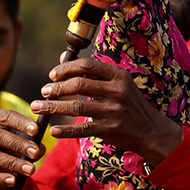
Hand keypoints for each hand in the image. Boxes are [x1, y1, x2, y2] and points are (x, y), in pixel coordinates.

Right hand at [0, 107, 47, 189]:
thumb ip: (33, 141)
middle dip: (19, 145)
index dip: (21, 123)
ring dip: (13, 163)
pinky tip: (12, 181)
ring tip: (30, 169)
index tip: (36, 130)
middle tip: (35, 153)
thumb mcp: (25, 137)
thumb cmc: (15, 141)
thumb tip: (39, 150)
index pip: (6, 117)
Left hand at [30, 59, 181, 166]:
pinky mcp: (111, 129)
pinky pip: (83, 129)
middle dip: (56, 88)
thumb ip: (90, 72)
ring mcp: (114, 110)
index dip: (66, 69)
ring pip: (77, 107)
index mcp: (119, 76)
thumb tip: (61, 58)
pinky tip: (53, 131)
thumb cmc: (129, 104)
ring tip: (38, 107)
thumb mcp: (117, 83)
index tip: (52, 75)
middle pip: (79, 84)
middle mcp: (118, 91)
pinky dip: (66, 130)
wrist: (151, 130)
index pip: (87, 65)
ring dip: (53, 107)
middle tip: (44, 92)